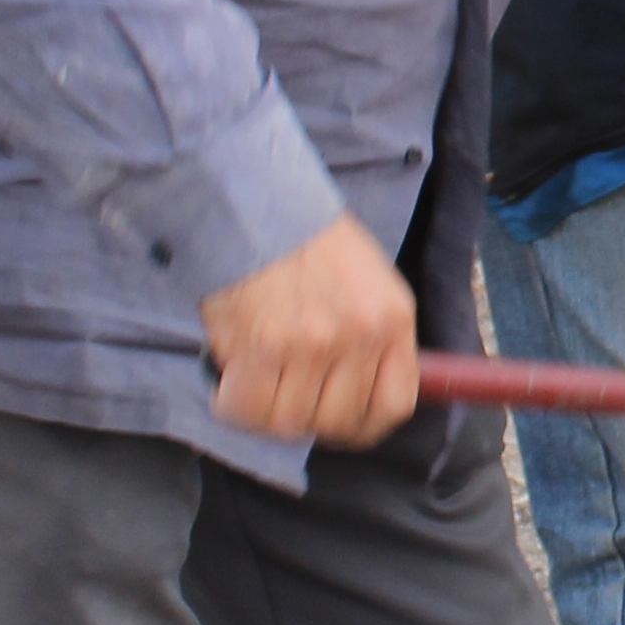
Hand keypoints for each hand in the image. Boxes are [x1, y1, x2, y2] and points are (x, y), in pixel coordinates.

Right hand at [202, 214, 422, 445]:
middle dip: (308, 416)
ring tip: (255, 375)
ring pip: (290, 422)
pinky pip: (248, 408)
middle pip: (339, 421)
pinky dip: (232, 402)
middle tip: (284, 392)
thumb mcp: (367, 281)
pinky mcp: (263, 346)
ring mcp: (314, 343)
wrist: (253, 200)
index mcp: (393, 318)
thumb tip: (358, 400)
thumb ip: (370, 338)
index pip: (394, 405)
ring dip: (266, 409)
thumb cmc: (305, 241)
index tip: (337, 420)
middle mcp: (360, 334)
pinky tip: (231, 376)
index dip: (361, 423)